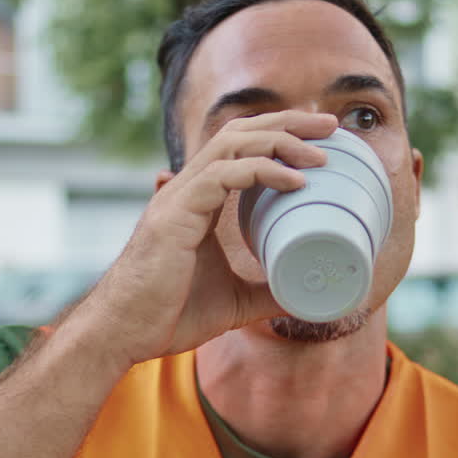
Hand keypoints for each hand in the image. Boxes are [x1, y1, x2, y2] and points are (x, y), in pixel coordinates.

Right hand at [67, 110, 336, 365]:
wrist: (125, 334)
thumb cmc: (169, 316)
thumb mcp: (234, 302)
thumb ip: (266, 293)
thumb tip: (306, 297)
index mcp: (198, 200)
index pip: (240, 147)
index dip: (279, 134)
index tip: (321, 138)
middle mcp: (186, 189)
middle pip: (240, 132)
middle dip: (287, 123)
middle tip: (332, 128)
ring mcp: (178, 198)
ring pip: (232, 144)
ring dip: (280, 140)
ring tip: (321, 153)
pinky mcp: (175, 215)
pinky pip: (222, 176)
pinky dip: (261, 171)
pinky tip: (295, 180)